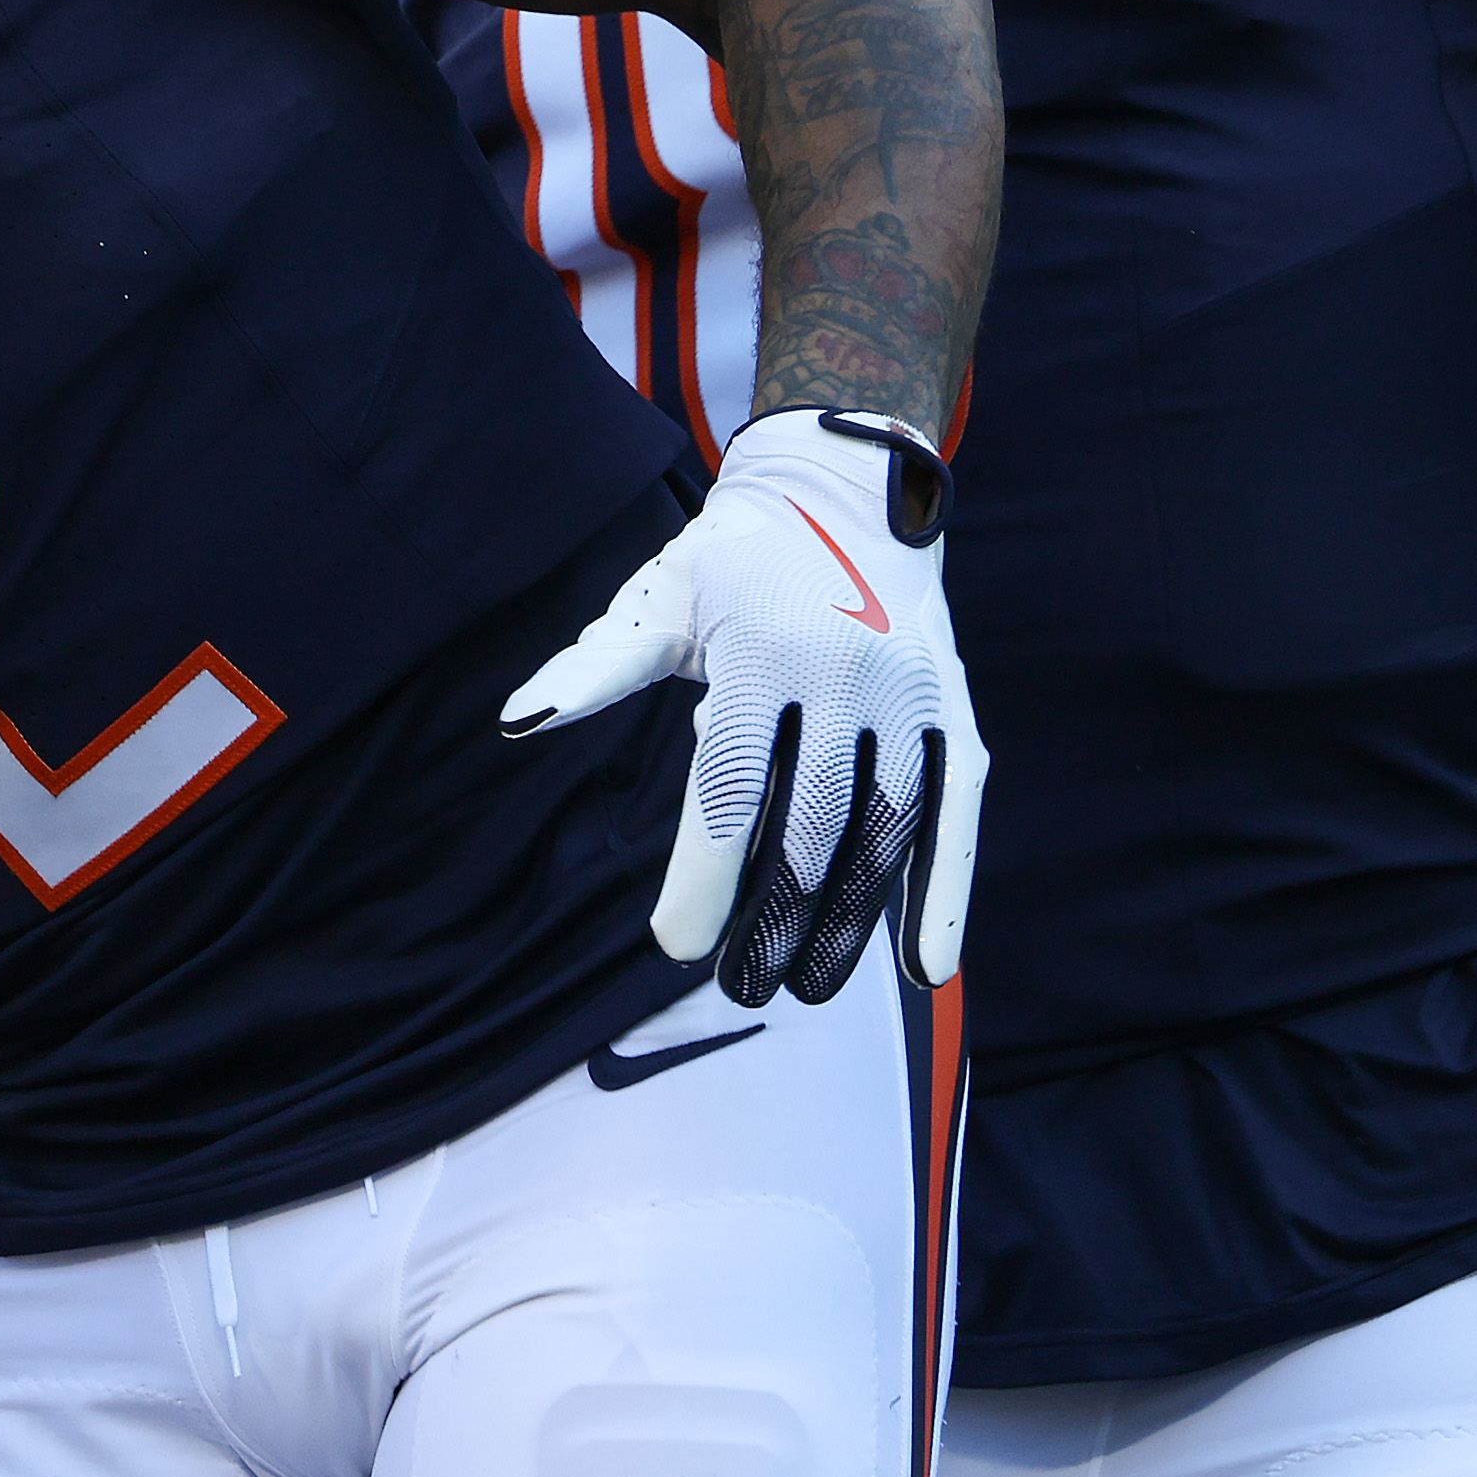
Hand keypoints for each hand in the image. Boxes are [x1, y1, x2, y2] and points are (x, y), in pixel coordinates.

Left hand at [505, 408, 985, 1001]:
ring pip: (885, 830)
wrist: (845, 491)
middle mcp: (846, 670)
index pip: (730, 789)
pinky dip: (946, 890)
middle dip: (775, 919)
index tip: (676, 945)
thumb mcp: (658, 603)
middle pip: (810, 825)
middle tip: (742, 985)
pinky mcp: (955, 707)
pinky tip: (923, 966)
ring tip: (807, 983)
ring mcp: (911, 691)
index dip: (704, 880)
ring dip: (851, 922)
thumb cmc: (732, 564)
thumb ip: (596, 670)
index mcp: (761, 649)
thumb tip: (518, 720)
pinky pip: (957, 811)